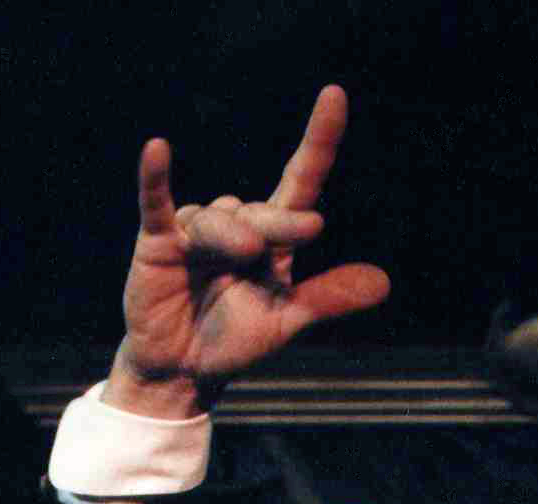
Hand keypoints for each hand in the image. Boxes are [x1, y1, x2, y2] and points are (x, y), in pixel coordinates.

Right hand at [104, 84, 389, 420]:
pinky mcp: (158, 243)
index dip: (318, 141)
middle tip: (298, 235)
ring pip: (219, 217)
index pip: (300, 180)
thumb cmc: (232, 343)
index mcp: (272, 238)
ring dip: (231, 236)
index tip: (334, 96)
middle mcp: (237, 225)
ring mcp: (197, 230)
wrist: (182, 374)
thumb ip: (327, 298)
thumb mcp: (286, 322)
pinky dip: (155, 179)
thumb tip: (383, 282)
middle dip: (281, 224)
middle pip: (264, 210)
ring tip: (240, 258)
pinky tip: (157, 150)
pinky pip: (157, 203)